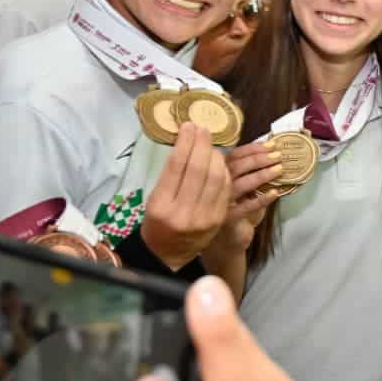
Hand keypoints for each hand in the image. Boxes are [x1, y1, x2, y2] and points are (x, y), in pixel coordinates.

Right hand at [143, 124, 231, 270]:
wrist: (168, 254)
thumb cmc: (158, 222)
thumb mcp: (154, 199)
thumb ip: (170, 175)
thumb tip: (187, 142)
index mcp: (161, 205)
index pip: (176, 166)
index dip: (185, 143)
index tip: (189, 126)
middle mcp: (183, 212)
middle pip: (199, 170)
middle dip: (203, 145)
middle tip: (204, 129)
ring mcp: (204, 218)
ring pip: (216, 178)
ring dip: (217, 156)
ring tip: (212, 145)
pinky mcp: (219, 220)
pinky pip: (227, 189)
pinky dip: (225, 172)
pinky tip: (222, 162)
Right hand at [212, 141, 283, 255]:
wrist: (226, 242)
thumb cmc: (238, 211)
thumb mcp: (245, 189)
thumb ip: (253, 174)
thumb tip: (276, 156)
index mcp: (218, 174)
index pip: (233, 156)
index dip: (252, 149)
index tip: (271, 145)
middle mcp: (215, 187)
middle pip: (235, 167)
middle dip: (258, 159)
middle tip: (278, 155)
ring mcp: (220, 203)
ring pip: (239, 185)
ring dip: (261, 175)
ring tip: (279, 170)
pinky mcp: (228, 220)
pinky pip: (246, 207)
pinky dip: (262, 199)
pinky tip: (275, 193)